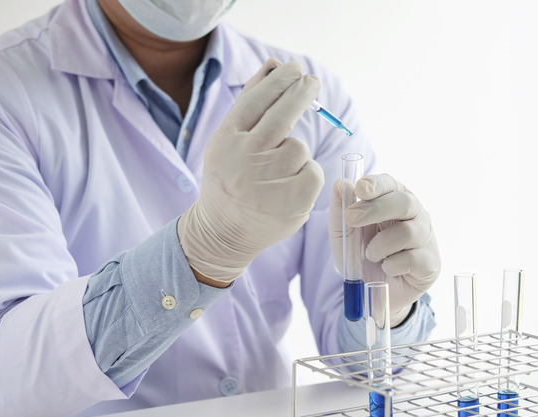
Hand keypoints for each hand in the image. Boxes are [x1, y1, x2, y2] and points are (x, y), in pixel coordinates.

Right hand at [178, 59, 323, 285]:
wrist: (224, 231)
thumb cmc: (231, 177)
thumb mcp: (230, 140)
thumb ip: (252, 102)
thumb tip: (275, 64)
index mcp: (226, 141)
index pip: (256, 101)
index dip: (278, 81)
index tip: (294, 68)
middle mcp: (244, 160)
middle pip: (282, 116)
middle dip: (300, 93)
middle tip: (312, 81)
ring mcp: (266, 183)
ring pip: (299, 147)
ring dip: (297, 151)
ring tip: (279, 168)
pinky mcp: (291, 202)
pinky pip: (313, 171)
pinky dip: (308, 174)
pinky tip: (290, 186)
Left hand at [329, 174, 440, 325]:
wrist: (373, 294)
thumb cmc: (362, 258)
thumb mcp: (344, 236)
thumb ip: (341, 212)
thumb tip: (341, 184)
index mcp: (394, 201)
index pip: (391, 184)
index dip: (377, 184)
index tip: (361, 188)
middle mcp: (415, 215)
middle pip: (404, 202)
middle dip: (376, 208)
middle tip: (352, 218)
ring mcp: (426, 238)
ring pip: (407, 232)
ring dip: (380, 246)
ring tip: (372, 256)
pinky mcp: (431, 262)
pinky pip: (412, 258)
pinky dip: (392, 265)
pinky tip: (387, 269)